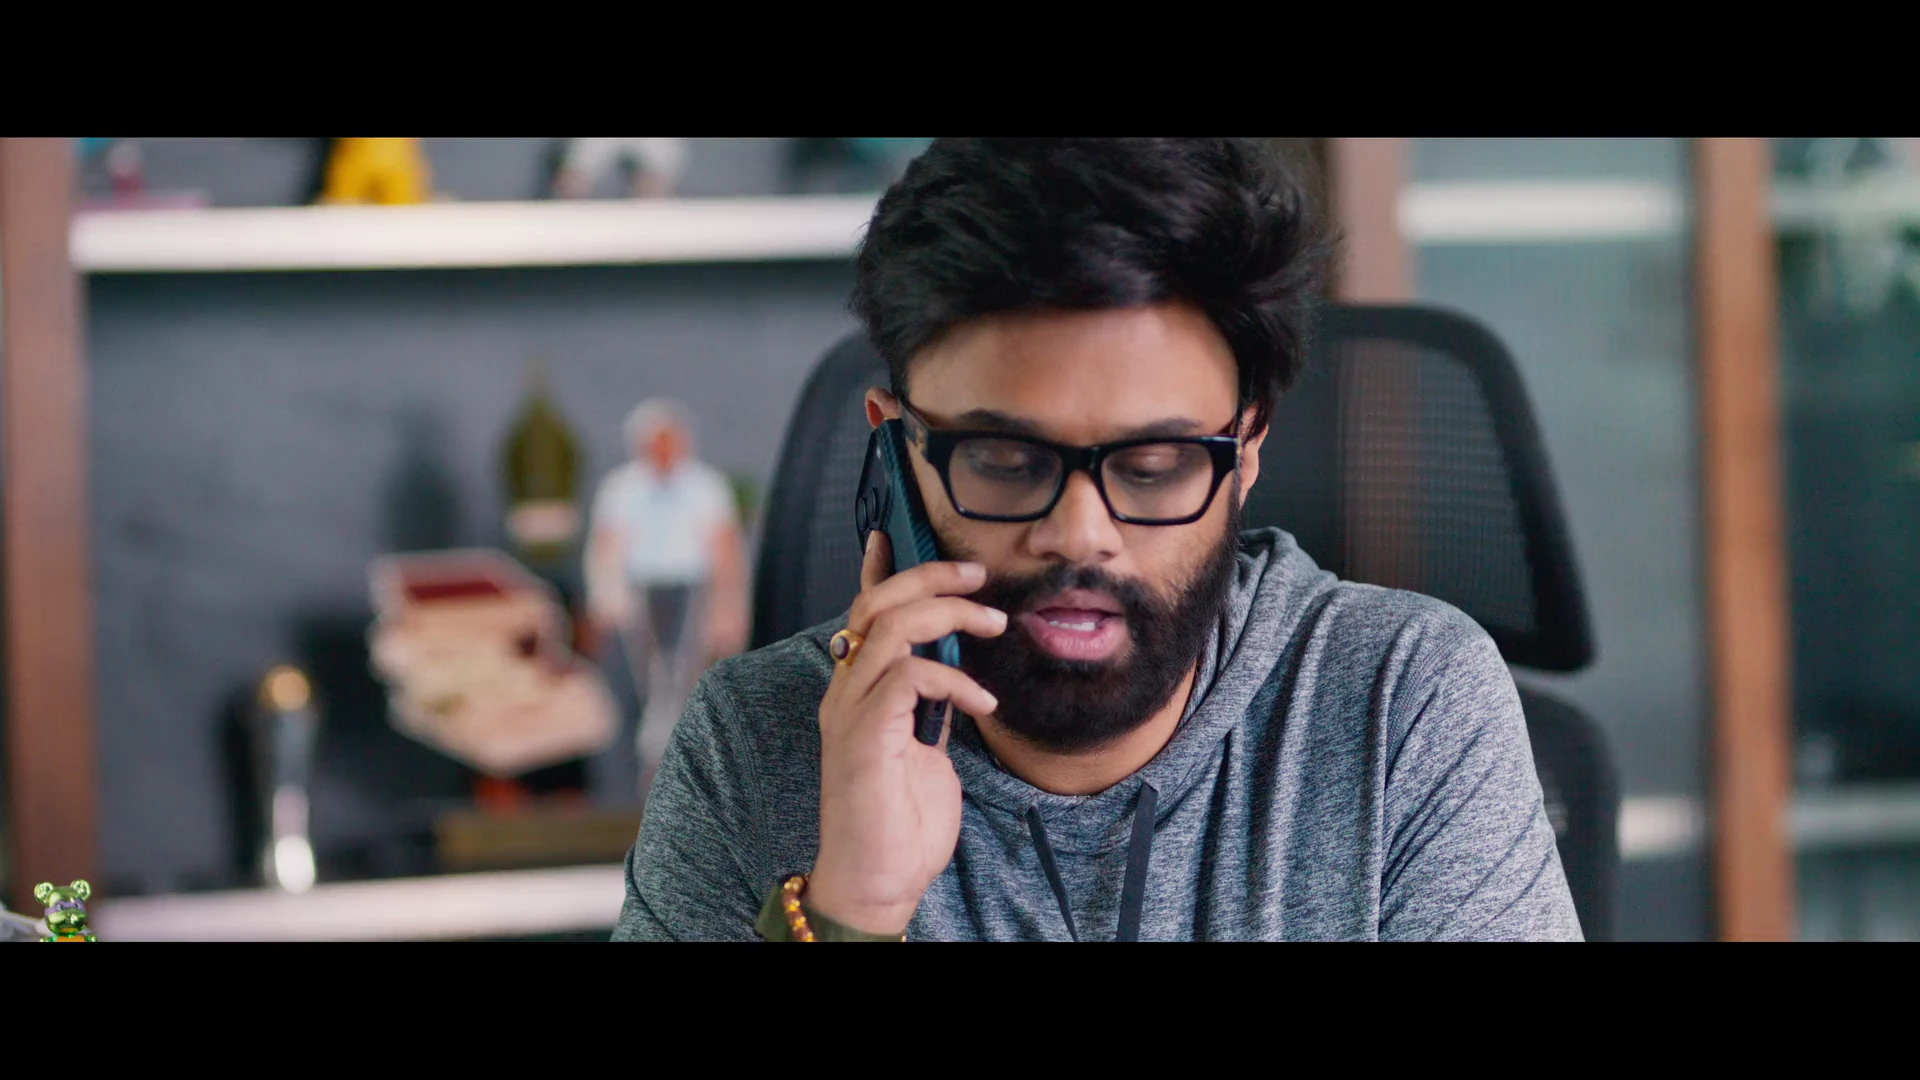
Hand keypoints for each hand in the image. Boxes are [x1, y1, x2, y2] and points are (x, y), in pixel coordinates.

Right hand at [804, 532, 1006, 935]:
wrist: (879, 881)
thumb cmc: (901, 822)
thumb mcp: (926, 748)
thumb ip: (930, 706)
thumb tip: (956, 671)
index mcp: (857, 691)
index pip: (863, 613)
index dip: (880, 569)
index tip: (897, 533)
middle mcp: (845, 693)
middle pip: (876, 604)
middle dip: (930, 576)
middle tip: (977, 575)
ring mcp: (850, 712)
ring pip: (891, 627)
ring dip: (950, 615)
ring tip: (993, 622)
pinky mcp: (865, 736)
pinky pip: (908, 676)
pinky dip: (953, 676)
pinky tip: (982, 698)